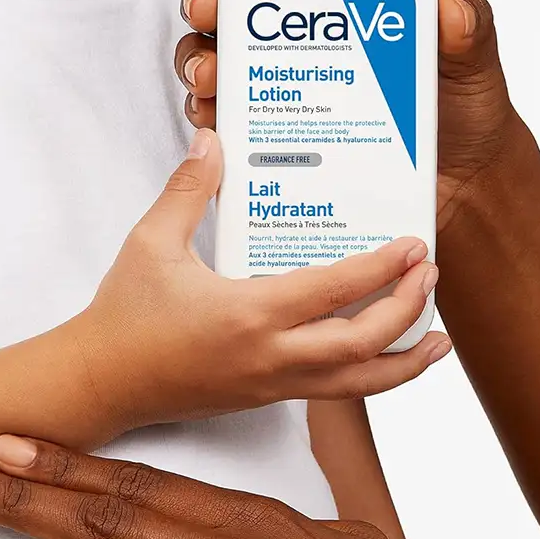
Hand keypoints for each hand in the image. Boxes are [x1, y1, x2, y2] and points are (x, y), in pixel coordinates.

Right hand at [73, 129, 448, 435]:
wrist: (101, 381)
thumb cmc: (124, 315)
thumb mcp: (151, 243)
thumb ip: (188, 190)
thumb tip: (212, 140)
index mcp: (248, 314)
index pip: (335, 290)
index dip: (383, 267)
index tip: (414, 244)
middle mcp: (270, 357)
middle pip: (363, 344)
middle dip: (408, 310)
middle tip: (431, 274)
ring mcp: (270, 385)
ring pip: (357, 384)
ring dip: (404, 363)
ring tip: (438, 343)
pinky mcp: (263, 398)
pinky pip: (332, 391)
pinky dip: (368, 374)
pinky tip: (378, 354)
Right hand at [177, 0, 519, 232]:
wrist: (457, 190)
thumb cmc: (460, 117)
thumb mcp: (472, 66)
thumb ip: (470, 31)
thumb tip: (452, 9)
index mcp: (339, 8)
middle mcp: (298, 45)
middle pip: (233, 8)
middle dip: (208, 3)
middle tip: (210, 15)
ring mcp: (279, 94)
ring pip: (217, 63)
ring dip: (201, 63)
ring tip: (211, 81)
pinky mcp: (267, 145)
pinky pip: (224, 128)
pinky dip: (210, 123)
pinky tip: (215, 126)